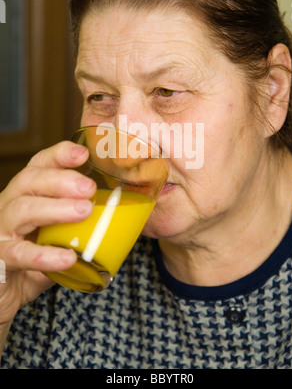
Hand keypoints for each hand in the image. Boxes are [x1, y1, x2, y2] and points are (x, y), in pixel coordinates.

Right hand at [0, 141, 95, 324]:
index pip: (39, 166)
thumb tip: (122, 219)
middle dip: (61, 179)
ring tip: (85, 211)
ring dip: (56, 208)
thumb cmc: (33, 263)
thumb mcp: (57, 239)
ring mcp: (1, 232)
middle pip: (29, 181)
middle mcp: (9, 207)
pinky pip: (18, 253)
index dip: (59, 155)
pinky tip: (68, 257)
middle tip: (89, 187)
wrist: (4, 296)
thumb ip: (80, 227)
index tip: (84, 154)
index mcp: (25, 196)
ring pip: (22, 209)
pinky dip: (44, 254)